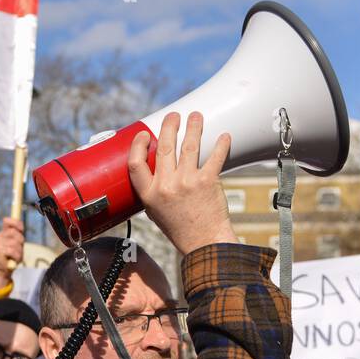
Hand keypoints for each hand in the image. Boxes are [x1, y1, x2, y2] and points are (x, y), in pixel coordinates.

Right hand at [0, 216, 23, 276]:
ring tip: (15, 256)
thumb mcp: (16, 245)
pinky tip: (13, 259)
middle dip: (20, 241)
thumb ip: (18, 236)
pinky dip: (16, 257)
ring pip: (15, 243)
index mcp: (3, 233)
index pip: (8, 222)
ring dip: (19, 251)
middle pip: (14, 232)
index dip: (16, 223)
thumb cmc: (11, 257)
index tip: (21, 230)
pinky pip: (12, 251)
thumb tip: (20, 229)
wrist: (3, 270)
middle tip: (19, 248)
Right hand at [127, 110, 236, 254]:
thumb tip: (152, 166)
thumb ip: (152, 190)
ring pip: (189, 146)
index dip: (138, 145)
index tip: (144, 134)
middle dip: (169, 126)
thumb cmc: (179, 228)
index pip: (135, 163)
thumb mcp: (155, 211)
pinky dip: (221, 144)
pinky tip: (224, 136)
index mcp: (149, 194)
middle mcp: (165, 186)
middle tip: (174, 116)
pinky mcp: (207, 181)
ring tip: (196, 117)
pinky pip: (214, 156)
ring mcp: (186, 182)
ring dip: (193, 127)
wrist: (204, 242)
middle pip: (164, 147)